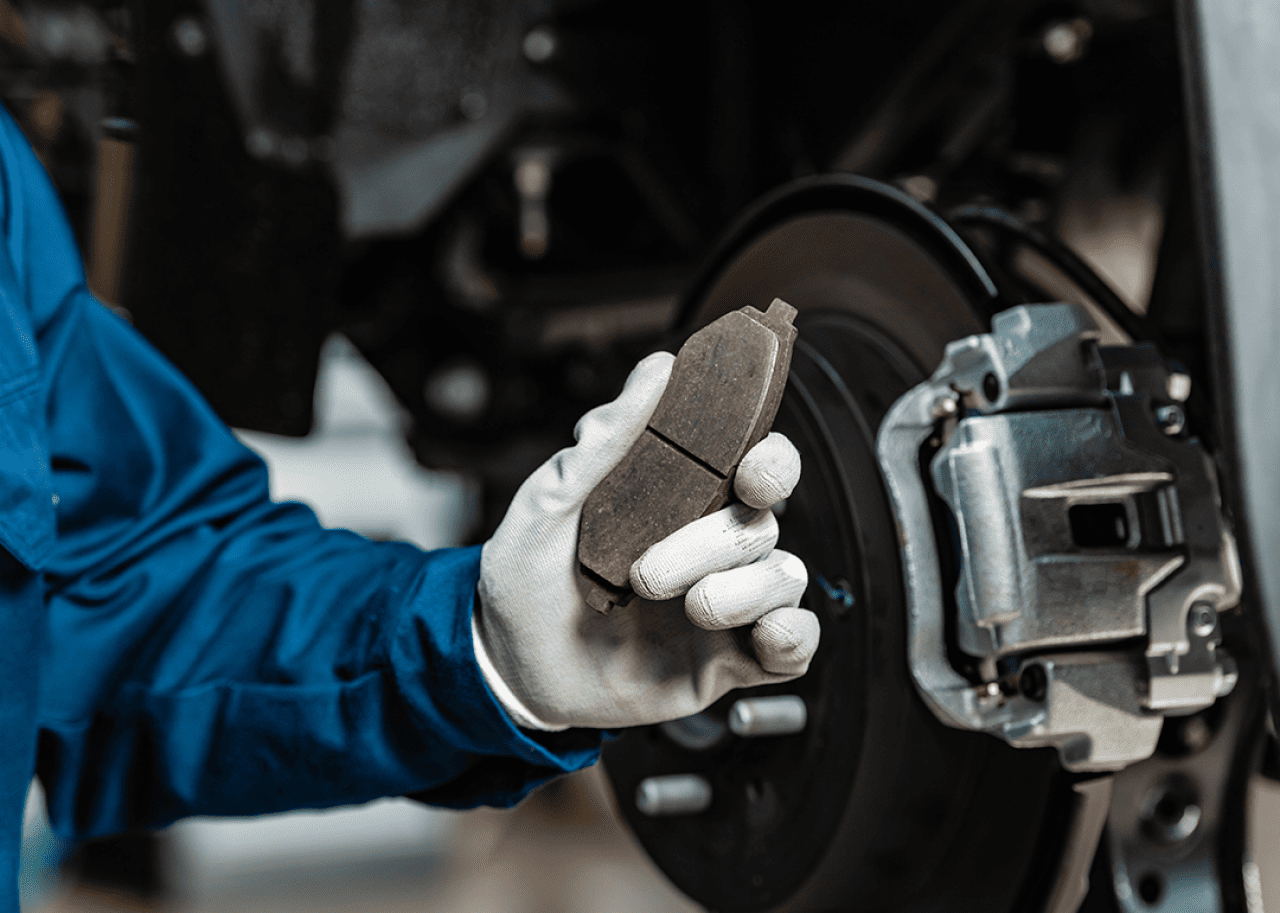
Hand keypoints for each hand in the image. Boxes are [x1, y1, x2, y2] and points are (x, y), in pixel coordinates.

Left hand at [474, 352, 819, 730]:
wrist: (507, 669)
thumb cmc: (527, 580)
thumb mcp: (549, 504)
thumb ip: (606, 440)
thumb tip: (656, 369)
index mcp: (681, 501)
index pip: (757, 466)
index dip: (772, 462)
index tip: (750, 475)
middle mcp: (711, 547)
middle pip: (765, 523)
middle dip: (716, 543)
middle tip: (649, 573)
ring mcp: (726, 603)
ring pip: (784, 578)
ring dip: (739, 593)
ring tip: (685, 608)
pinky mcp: (730, 659)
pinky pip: (795, 644)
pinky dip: (790, 637)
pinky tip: (756, 638)